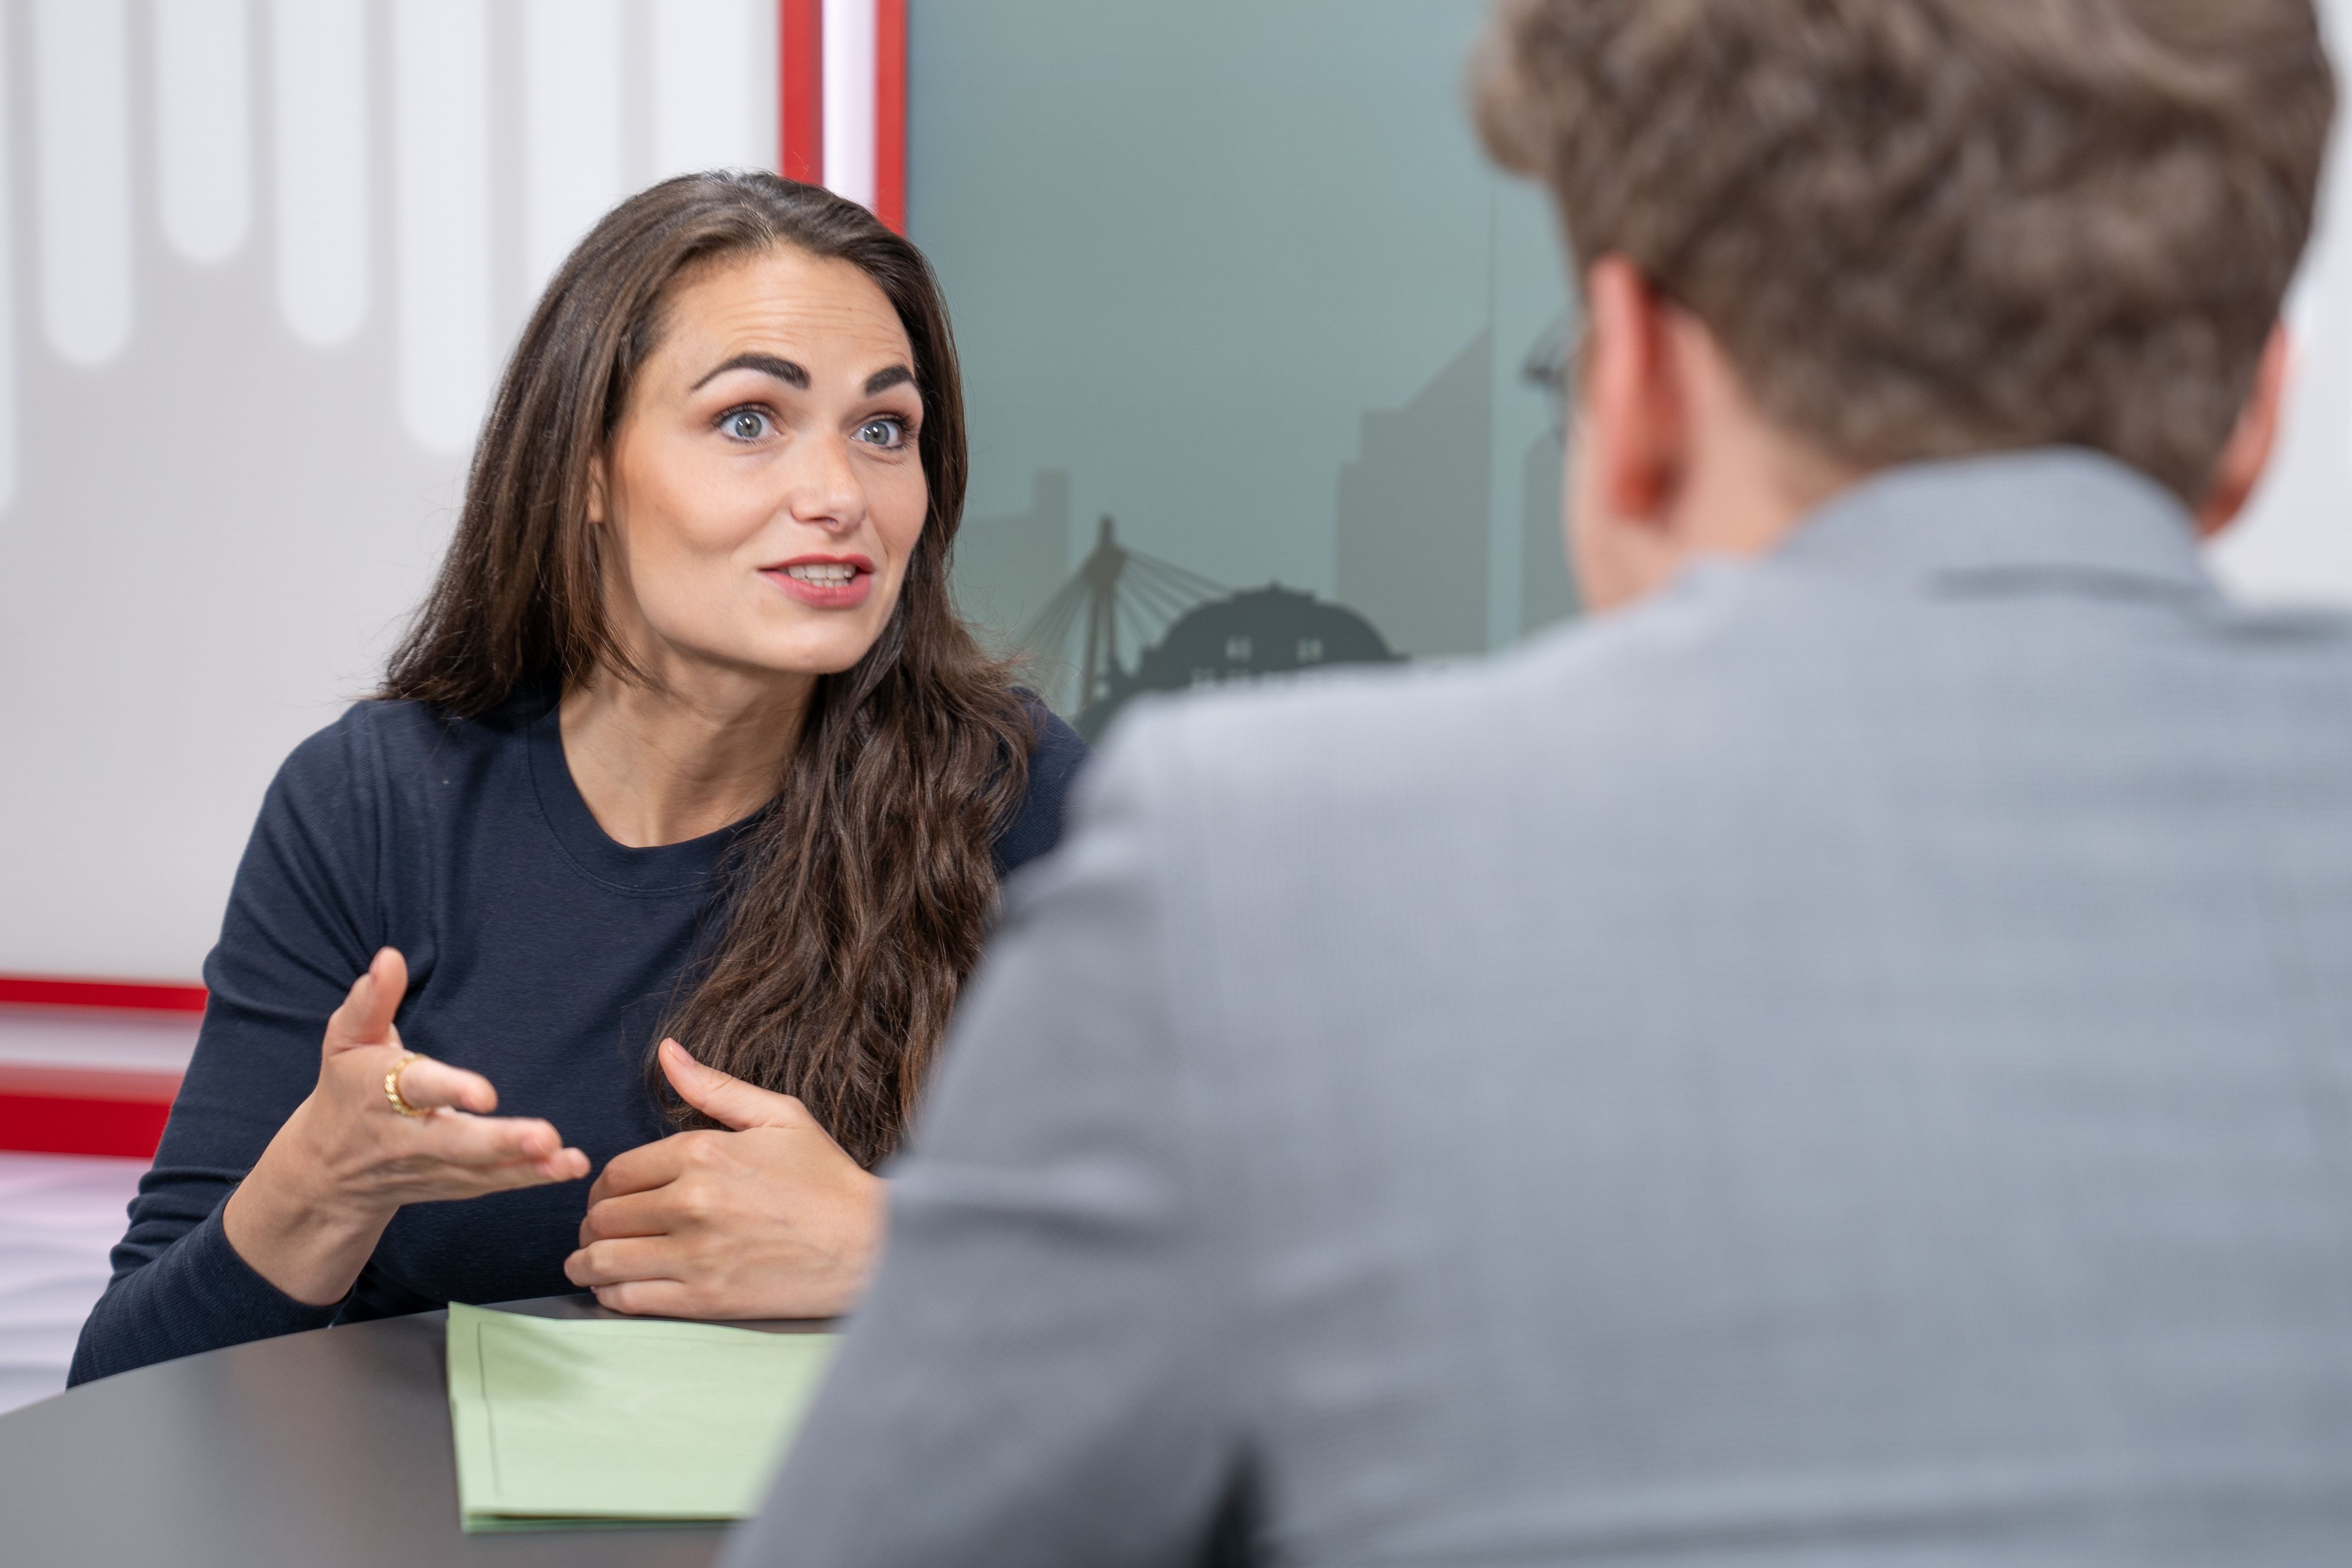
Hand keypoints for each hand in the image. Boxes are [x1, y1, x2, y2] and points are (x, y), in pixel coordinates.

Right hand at [223, 948, 589, 1304]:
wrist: (324, 1173)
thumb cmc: (346, 1089)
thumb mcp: (346, 1042)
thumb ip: (370, 1002)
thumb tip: (389, 958)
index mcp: (381, 1092)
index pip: (417, 1088)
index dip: (450, 1090)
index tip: (487, 1094)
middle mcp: (407, 1137)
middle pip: (454, 1142)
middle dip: (500, 1142)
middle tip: (546, 1137)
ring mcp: (431, 1167)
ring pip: (479, 1171)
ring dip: (528, 1167)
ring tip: (568, 1159)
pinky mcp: (450, 1185)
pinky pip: (490, 1184)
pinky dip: (530, 1177)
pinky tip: (568, 1166)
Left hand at [564, 1039, 885, 1319]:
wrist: (869, 1244)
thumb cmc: (825, 1178)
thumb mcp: (778, 1116)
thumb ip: (713, 1087)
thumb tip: (666, 1051)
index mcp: (703, 1152)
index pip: (619, 1171)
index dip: (604, 1186)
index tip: (610, 1197)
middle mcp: (691, 1202)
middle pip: (604, 1216)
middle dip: (593, 1223)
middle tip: (598, 1229)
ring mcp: (695, 1253)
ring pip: (605, 1259)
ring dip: (587, 1262)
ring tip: (588, 1262)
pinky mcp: (704, 1298)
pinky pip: (629, 1299)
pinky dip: (610, 1294)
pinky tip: (615, 1289)